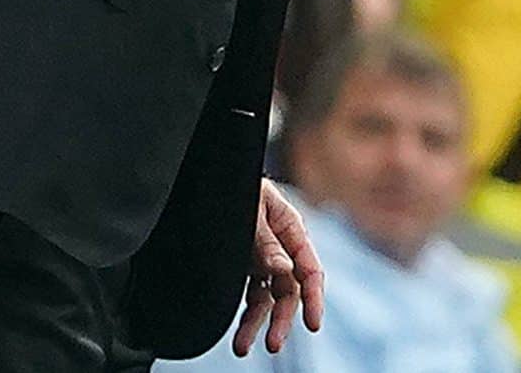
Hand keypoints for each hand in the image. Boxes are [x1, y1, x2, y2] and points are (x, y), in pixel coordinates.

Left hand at [233, 180, 325, 355]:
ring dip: (257, 323)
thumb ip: (265, 241)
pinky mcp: (242, 265)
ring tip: (243, 347)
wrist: (207, 174)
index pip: (309, 269)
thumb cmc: (231, 183)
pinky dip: (245, 314)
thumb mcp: (249, 209)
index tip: (313, 324)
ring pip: (267, 297)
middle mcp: (279, 246)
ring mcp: (261, 257)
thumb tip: (284, 271)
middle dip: (282, 319)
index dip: (314, 298)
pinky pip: (249, 294)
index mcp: (290, 226)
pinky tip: (239, 332)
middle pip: (289, 290)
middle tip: (272, 344)